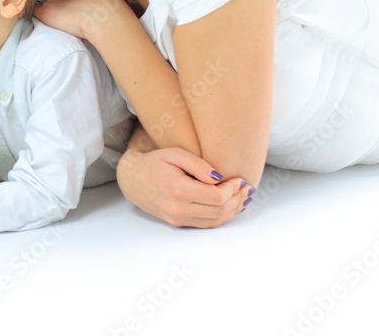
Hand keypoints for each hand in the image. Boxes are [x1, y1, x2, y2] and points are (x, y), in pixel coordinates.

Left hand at [34, 0, 127, 41]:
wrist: (104, 17)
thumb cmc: (108, 11)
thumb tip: (83, 6)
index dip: (65, 2)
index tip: (72, 10)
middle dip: (58, 7)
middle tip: (69, 18)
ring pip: (45, 5)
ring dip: (51, 13)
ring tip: (65, 22)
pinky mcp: (46, 10)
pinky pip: (34, 11)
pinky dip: (37, 16)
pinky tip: (45, 22)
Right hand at [116, 147, 251, 227]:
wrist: (131, 179)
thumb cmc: (153, 162)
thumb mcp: (173, 154)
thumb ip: (198, 165)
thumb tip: (220, 177)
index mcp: (178, 190)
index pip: (217, 197)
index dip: (233, 189)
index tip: (239, 179)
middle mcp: (178, 209)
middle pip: (219, 211)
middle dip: (237, 199)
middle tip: (246, 187)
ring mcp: (177, 218)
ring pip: (215, 221)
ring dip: (233, 210)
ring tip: (242, 197)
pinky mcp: (177, 223)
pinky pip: (206, 224)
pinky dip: (221, 217)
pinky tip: (229, 206)